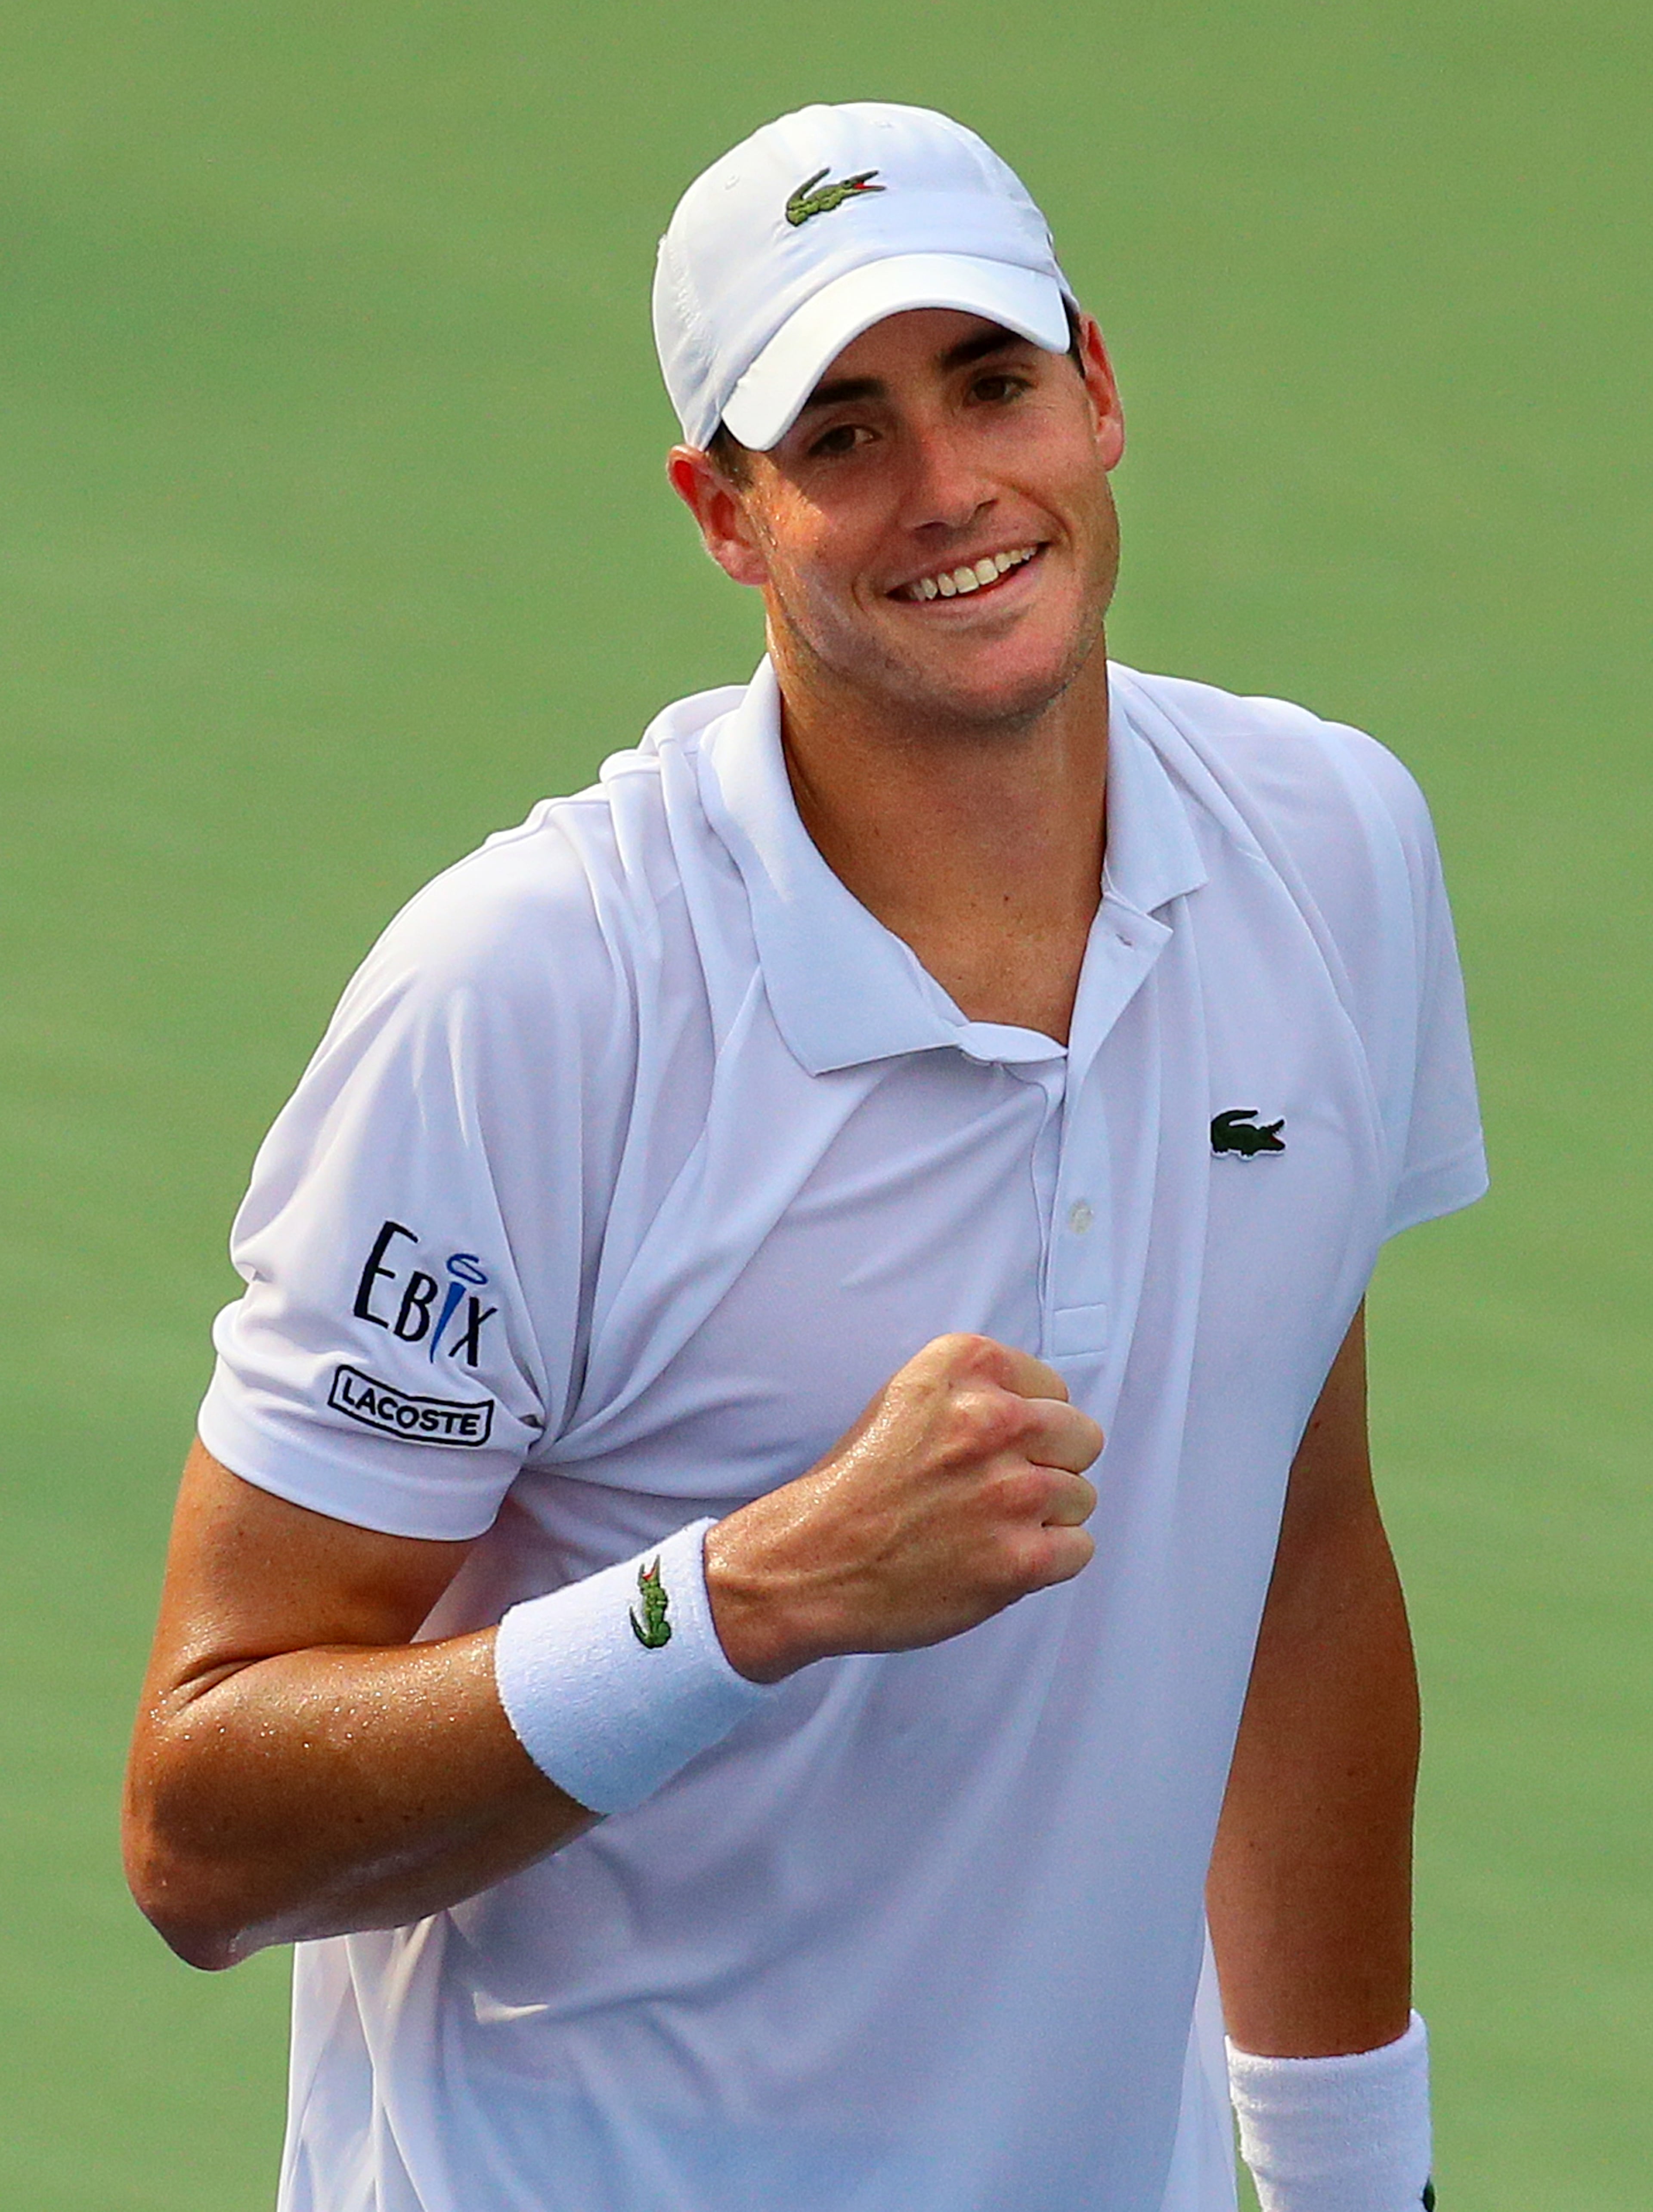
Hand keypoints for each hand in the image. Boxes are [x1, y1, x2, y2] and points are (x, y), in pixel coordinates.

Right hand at [705, 1334, 1102, 1682]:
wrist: (807, 1563)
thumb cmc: (856, 1486)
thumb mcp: (907, 1397)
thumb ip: (977, 1393)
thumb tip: (1046, 1414)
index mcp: (963, 1367)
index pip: (1053, 1387)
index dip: (1028, 1423)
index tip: (991, 1448)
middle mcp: (992, 1418)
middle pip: (1081, 1436)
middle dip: (1049, 1464)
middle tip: (998, 1491)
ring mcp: (1011, 1490)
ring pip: (1081, 1496)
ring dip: (1044, 1518)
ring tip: (985, 1529)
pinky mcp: (1020, 1557)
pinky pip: (1079, 1549)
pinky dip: (1045, 1562)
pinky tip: (995, 1560)